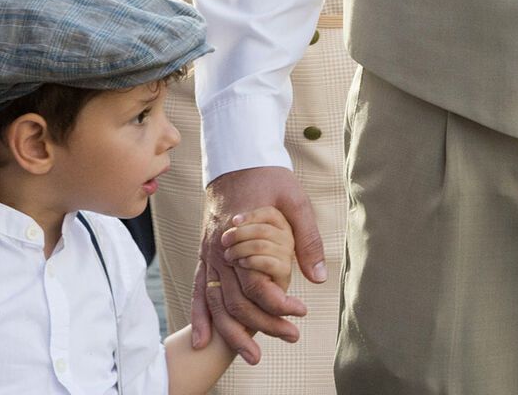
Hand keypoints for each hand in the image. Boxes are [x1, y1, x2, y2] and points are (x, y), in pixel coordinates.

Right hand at [191, 167, 321, 362]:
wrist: (236, 160)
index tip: (300, 314)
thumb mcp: (295, 201)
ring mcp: (209, 255)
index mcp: (242, 238)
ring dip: (232, 333)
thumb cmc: (268, 178)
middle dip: (262, 325)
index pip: (258, 283)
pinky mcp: (204, 256)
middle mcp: (221, 252)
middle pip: (238, 300)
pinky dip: (200, 317)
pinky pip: (199, 292)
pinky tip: (203, 340)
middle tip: (290, 338)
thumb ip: (307, 238)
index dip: (278, 304)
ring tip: (252, 356)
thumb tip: (318, 276)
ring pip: (216, 303)